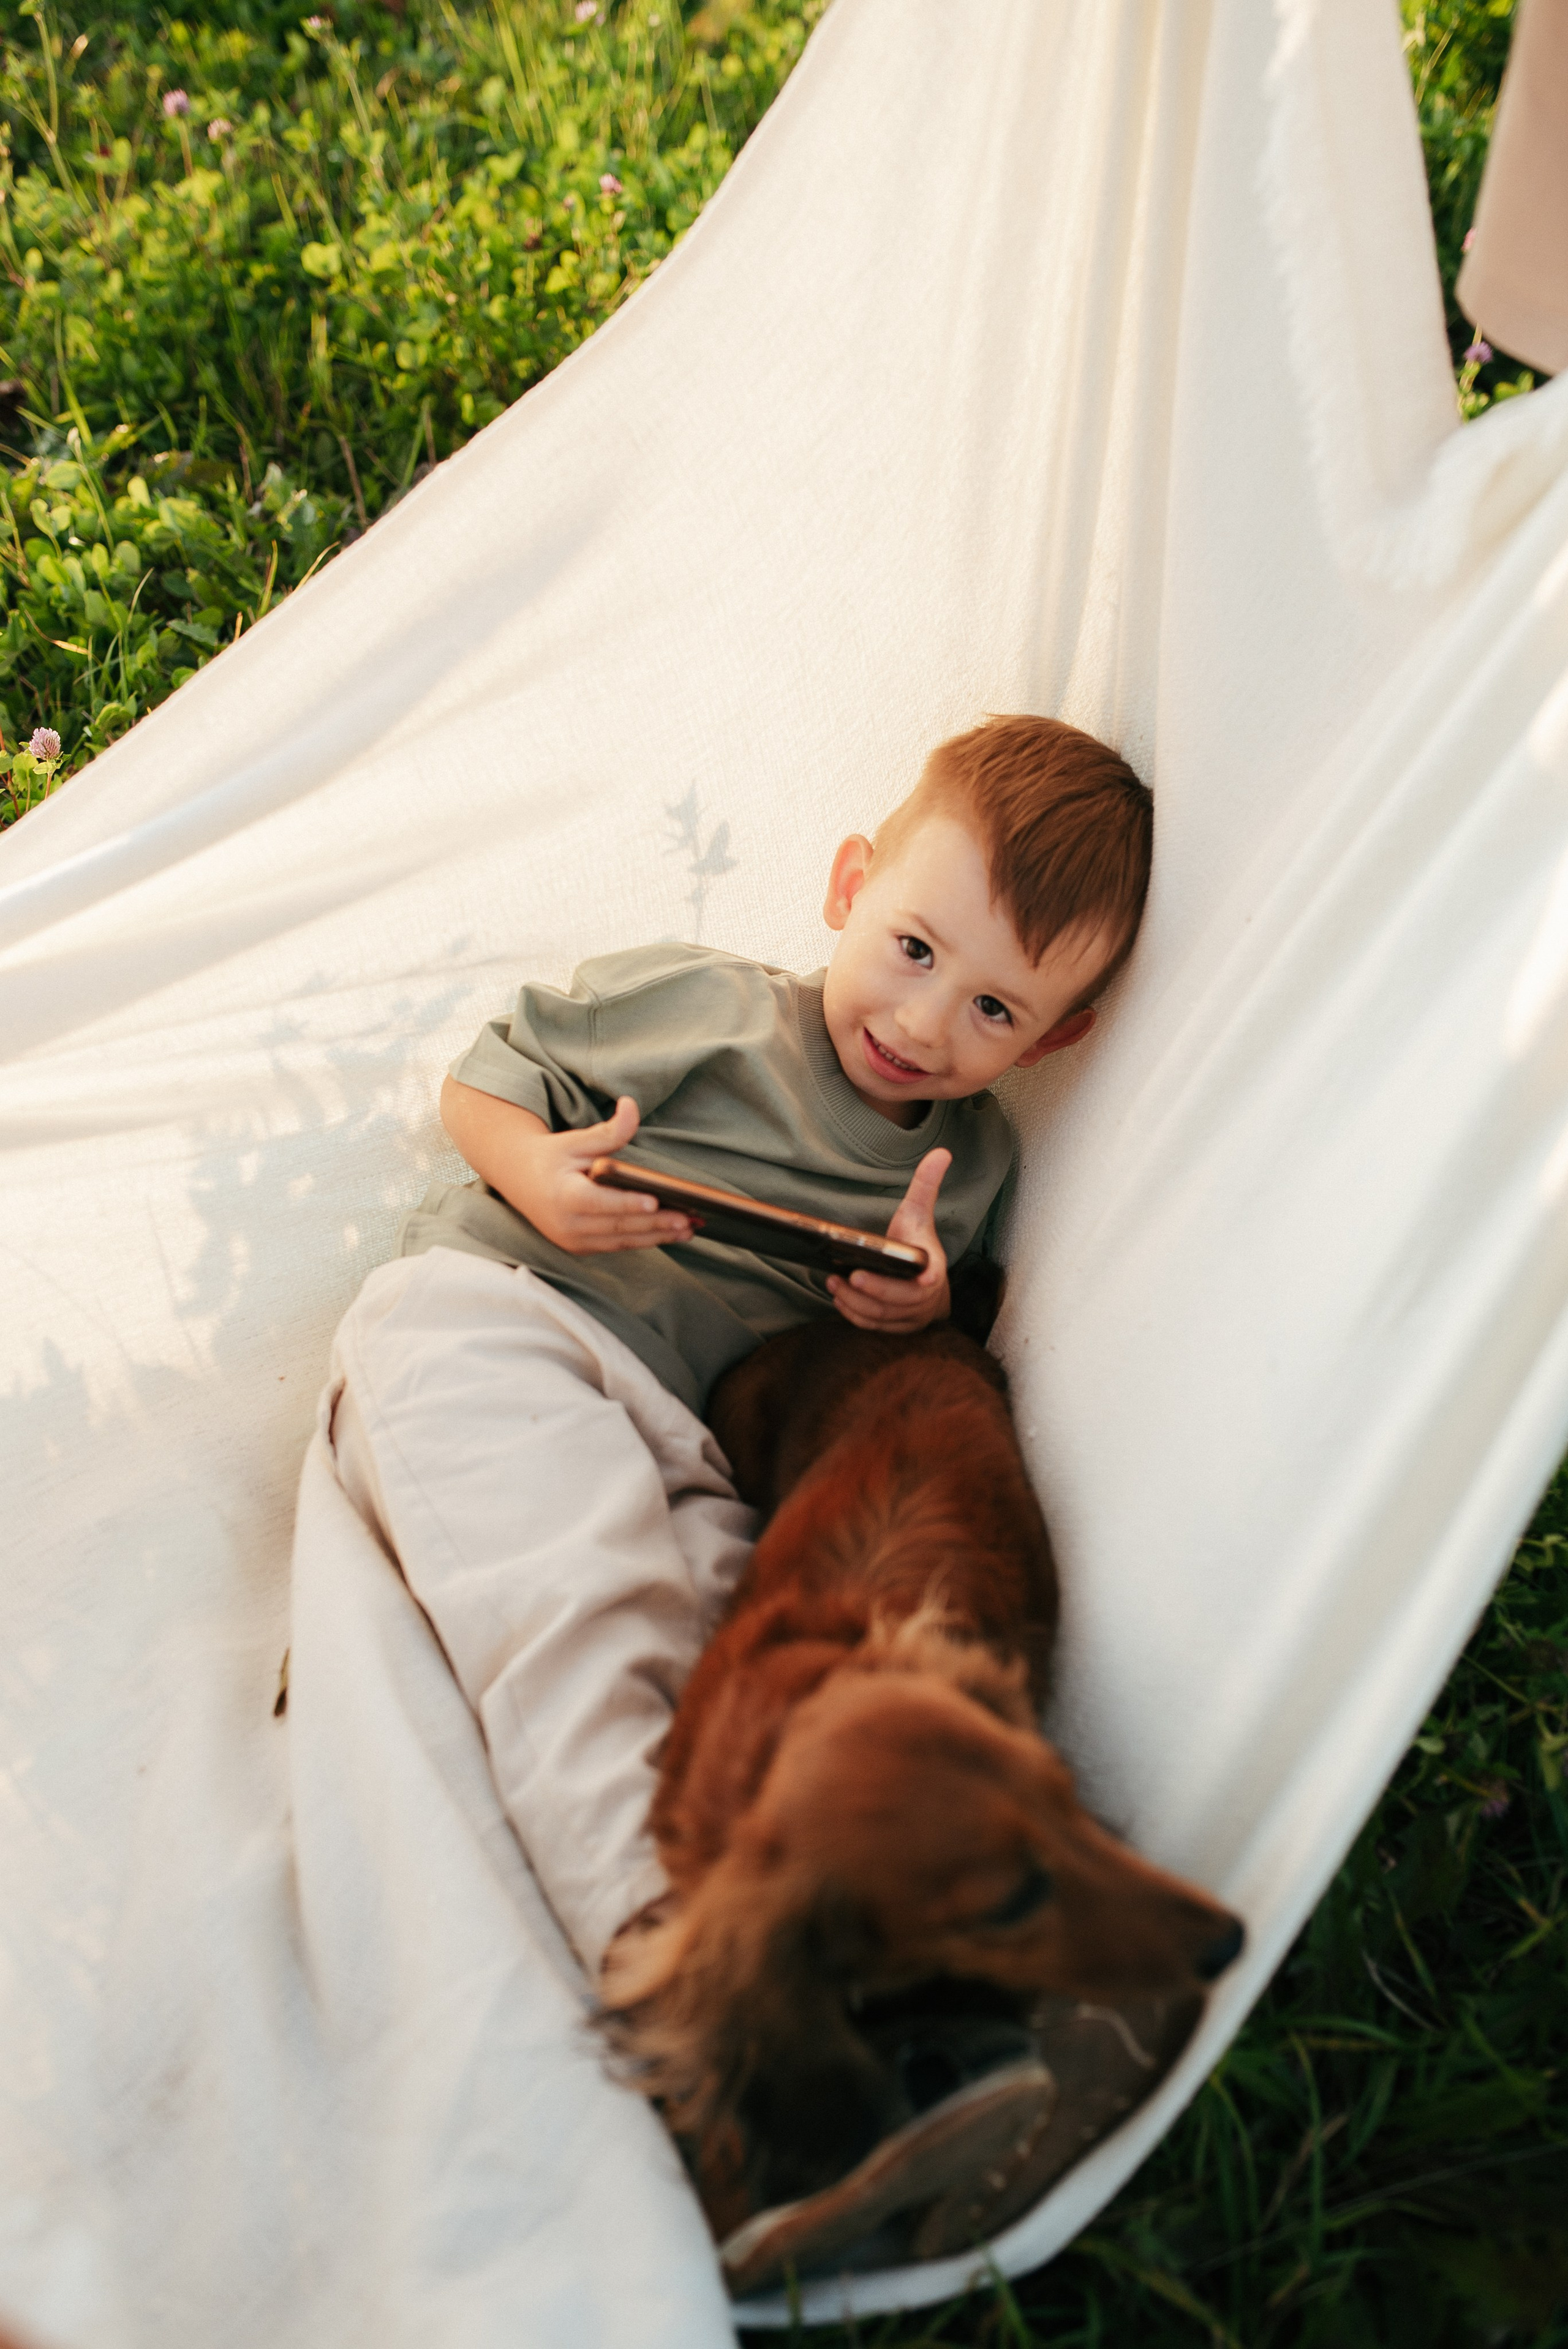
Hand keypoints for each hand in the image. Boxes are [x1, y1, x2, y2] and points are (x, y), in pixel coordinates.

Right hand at [491, 1093, 694, 1256]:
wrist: (518, 1179)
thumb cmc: (551, 1157)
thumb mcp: (575, 1140)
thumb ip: (608, 1130)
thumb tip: (631, 1105)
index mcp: (564, 1196)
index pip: (601, 1202)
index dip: (628, 1203)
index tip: (654, 1202)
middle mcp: (568, 1224)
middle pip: (619, 1226)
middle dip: (657, 1224)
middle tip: (689, 1218)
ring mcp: (573, 1240)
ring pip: (622, 1241)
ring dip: (657, 1236)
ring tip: (689, 1228)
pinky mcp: (580, 1247)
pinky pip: (617, 1246)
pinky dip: (644, 1240)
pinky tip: (670, 1234)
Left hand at [827, 1148, 950, 1331]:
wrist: (924, 1281)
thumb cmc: (917, 1244)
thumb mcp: (919, 1214)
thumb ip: (926, 1186)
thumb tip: (942, 1152)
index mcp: (933, 1269)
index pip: (933, 1277)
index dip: (928, 1280)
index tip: (924, 1277)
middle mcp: (924, 1297)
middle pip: (900, 1300)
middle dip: (876, 1290)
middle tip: (850, 1275)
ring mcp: (910, 1316)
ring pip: (882, 1316)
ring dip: (856, 1301)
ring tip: (834, 1282)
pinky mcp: (895, 1328)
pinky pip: (873, 1326)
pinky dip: (854, 1314)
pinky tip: (838, 1298)